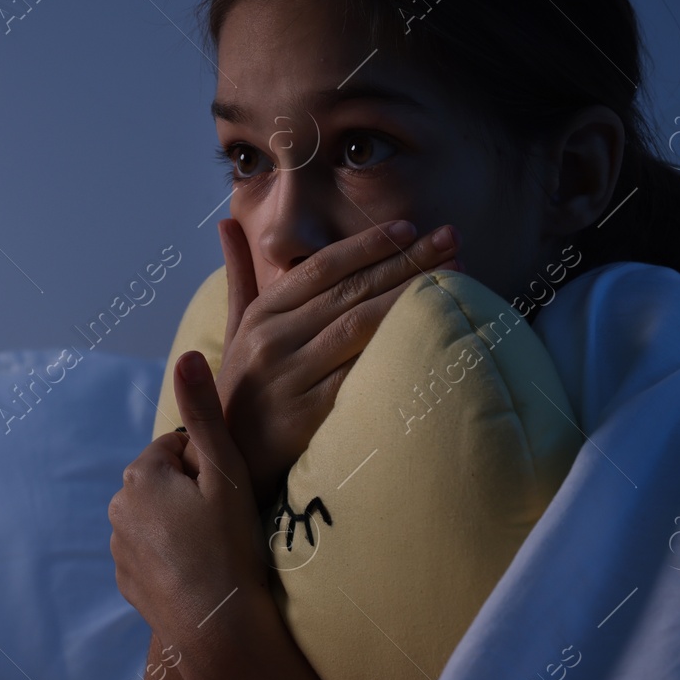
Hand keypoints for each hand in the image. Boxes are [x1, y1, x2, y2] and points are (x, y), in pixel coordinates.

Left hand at [109, 350, 268, 656]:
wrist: (221, 632)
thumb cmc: (230, 547)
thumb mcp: (226, 473)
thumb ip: (205, 413)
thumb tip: (188, 354)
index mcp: (140, 476)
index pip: (179, 448)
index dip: (211, 467)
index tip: (228, 497)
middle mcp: (118, 509)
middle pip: (166, 481)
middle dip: (194, 493)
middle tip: (225, 525)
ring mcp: (119, 548)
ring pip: (160, 517)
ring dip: (184, 524)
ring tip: (215, 552)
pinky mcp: (127, 581)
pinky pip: (154, 552)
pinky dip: (175, 556)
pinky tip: (200, 573)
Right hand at [213, 217, 460, 508]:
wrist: (226, 457)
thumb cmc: (241, 388)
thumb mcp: (234, 328)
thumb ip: (239, 275)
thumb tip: (228, 221)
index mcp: (261, 314)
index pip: (321, 267)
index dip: (367, 245)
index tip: (408, 227)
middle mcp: (271, 341)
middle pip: (349, 291)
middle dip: (405, 260)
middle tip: (451, 240)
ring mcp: (289, 378)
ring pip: (359, 326)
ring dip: (410, 296)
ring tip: (452, 275)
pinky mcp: (307, 415)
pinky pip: (360, 374)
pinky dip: (394, 349)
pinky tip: (430, 333)